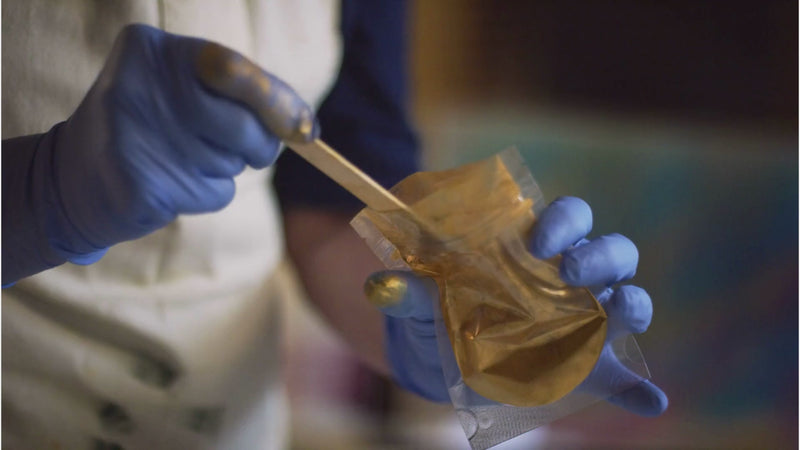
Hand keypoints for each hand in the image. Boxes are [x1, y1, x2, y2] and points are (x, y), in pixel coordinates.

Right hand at [4, 24, 314, 279]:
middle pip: (243, 124)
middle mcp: (138, 86)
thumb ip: (247, 93)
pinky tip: (170, 184)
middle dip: (258, 144)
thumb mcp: (188, 88)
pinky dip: (207, 195)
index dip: (277, 102)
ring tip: (180, 158)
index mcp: (149, 49)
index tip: (300, 125)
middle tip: (246, 149)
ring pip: (231, 162)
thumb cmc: (154, 125)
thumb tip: (306, 126)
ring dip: (223, 168)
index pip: (237, 70)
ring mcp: (135, 137)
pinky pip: (215, 193)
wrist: (76, 177)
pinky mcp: (141, 185)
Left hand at [368, 196, 667, 415]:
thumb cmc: (438, 298)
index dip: (564, 221)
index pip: (571, 217)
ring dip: (631, 308)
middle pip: (612, 252)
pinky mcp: (582, 364)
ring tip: (616, 318)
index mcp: (539, 241)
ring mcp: (583, 318)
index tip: (538, 240)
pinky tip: (650, 400)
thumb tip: (380, 285)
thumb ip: (408, 287)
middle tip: (568, 273)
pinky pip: (620, 373)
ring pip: (627, 301)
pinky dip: (637, 386)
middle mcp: (571, 274)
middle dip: (600, 258)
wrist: (436, 343)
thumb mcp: (423, 290)